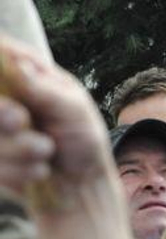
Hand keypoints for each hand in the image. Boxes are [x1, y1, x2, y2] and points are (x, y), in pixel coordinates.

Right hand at [0, 38, 111, 203]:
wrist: (80, 187)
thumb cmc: (84, 142)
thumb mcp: (73, 111)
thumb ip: (43, 90)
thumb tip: (17, 63)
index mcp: (27, 74)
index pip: (0, 52)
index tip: (16, 103)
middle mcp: (6, 97)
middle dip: (1, 114)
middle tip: (21, 121)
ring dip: (15, 148)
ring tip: (46, 151)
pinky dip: (13, 169)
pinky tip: (37, 171)